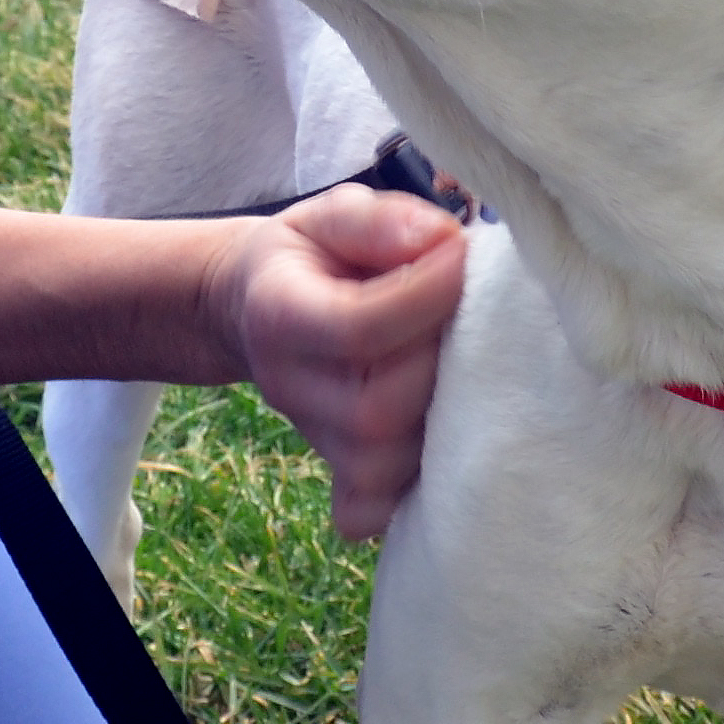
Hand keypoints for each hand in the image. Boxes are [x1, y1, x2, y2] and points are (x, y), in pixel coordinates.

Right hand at [221, 185, 471, 539]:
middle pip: (376, 408)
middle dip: (437, 362)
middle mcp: (290, 388)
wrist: (255, 306)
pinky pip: (376, 508)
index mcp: (280, 316)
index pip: (356, 327)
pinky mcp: (341, 472)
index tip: (461, 253)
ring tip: (462, 366)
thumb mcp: (332, 215)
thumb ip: (381, 221)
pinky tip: (442, 439)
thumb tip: (441, 241)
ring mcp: (314, 437)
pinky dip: (412, 490)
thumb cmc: (310, 256)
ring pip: (386, 464)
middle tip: (468, 312)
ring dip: (441, 419)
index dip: (422, 295)